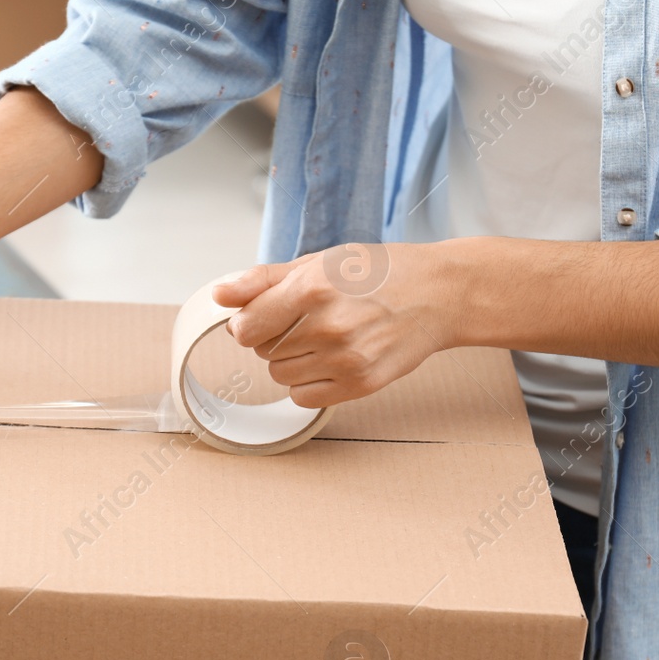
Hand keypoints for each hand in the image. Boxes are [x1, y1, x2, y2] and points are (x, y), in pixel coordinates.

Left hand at [212, 242, 463, 407]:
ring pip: (280, 375)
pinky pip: (303, 397)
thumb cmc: (380, 273)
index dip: (249, 321)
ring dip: (292, 359)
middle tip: (309, 318)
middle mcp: (327, 327)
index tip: (266, 313)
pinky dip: (309, 383)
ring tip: (326, 336)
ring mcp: (345, 360)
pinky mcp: (360, 385)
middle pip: (261, 351)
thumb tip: (220, 294)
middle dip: (274, 336)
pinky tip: (333, 359)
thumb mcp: (320, 261)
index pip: (244, 327)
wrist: (438, 295)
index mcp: (312, 289)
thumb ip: (264, 280)